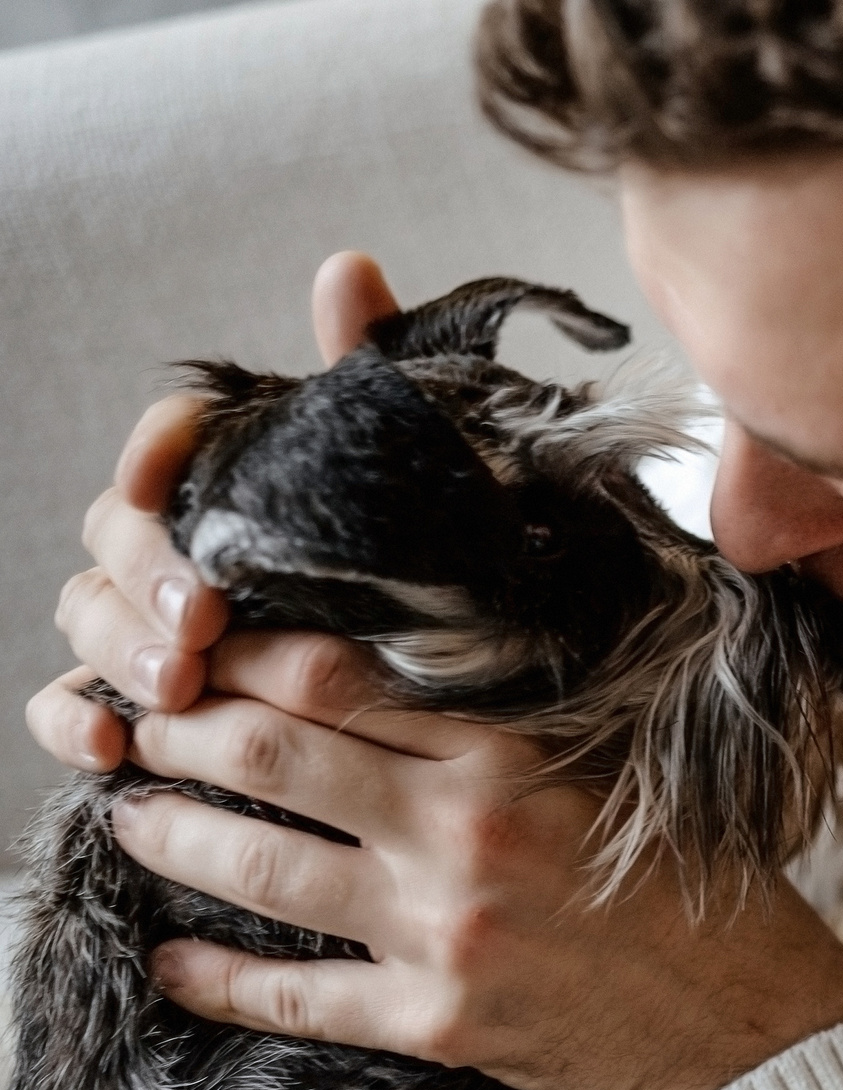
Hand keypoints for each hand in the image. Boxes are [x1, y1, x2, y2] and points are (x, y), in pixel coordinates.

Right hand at [29, 252, 401, 770]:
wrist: (446, 712)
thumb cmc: (416, 576)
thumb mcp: (409, 478)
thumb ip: (369, 373)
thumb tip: (345, 266)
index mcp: (235, 479)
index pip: (172, 438)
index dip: (158, 451)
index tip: (163, 481)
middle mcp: (177, 544)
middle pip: (117, 532)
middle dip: (149, 573)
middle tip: (206, 622)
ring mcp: (148, 621)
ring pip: (88, 612)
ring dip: (121, 644)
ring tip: (181, 684)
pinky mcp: (133, 700)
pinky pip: (69, 704)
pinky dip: (72, 719)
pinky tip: (108, 744)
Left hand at [111, 631, 842, 1089]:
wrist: (744, 1018)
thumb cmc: (683, 883)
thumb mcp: (601, 772)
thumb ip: (493, 730)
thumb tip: (370, 682)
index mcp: (508, 755)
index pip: (332, 677)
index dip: (238, 656)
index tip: (196, 651)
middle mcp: (463, 833)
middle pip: (266, 753)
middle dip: (173, 731)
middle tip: (129, 725)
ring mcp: (442, 930)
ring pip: (255, 867)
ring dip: (168, 838)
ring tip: (133, 822)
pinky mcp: (434, 1019)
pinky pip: (289, 994)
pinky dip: (211, 977)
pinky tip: (169, 961)